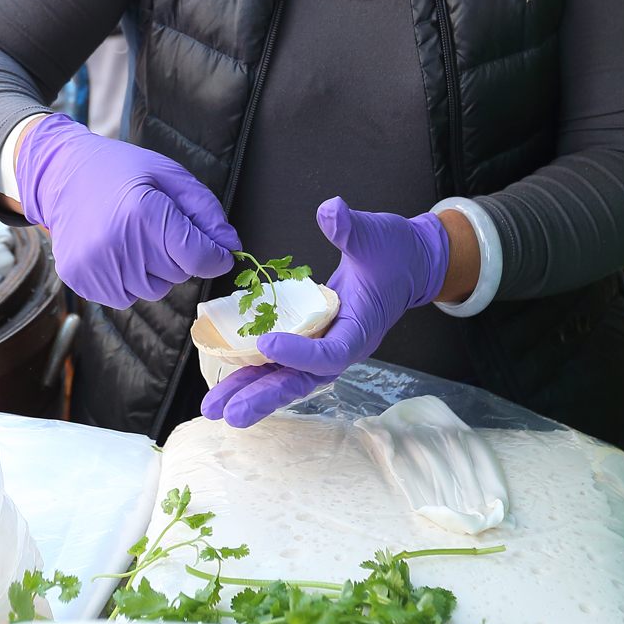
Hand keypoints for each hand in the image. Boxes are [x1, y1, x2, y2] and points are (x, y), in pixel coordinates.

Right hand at [15, 114, 239, 308]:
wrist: (60, 173)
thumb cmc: (118, 170)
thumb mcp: (168, 174)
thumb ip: (205, 211)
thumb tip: (230, 246)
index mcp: (142, 213)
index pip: (198, 258)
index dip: (216, 257)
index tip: (219, 252)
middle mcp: (117, 244)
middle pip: (177, 275)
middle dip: (178, 255)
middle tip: (157, 226)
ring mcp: (95, 265)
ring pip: (152, 290)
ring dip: (153, 270)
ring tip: (133, 237)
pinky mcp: (80, 279)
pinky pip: (125, 297)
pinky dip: (128, 280)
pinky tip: (115, 250)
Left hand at [201, 198, 449, 427]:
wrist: (408, 263)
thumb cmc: (394, 251)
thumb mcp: (374, 234)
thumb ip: (350, 227)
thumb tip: (329, 210)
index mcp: (361, 330)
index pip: (330, 353)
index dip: (299, 353)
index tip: (266, 342)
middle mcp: (341, 347)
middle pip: (301, 380)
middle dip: (263, 396)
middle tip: (227, 413)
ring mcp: (325, 346)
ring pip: (286, 376)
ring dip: (250, 390)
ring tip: (214, 408)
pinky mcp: (312, 339)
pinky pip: (282, 362)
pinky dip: (255, 371)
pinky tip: (226, 381)